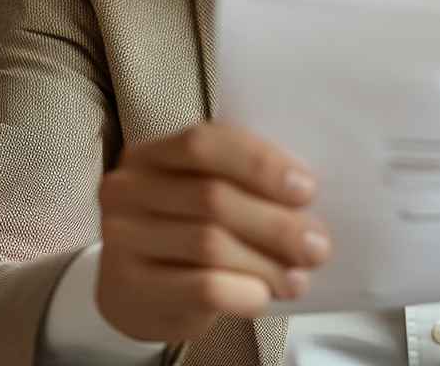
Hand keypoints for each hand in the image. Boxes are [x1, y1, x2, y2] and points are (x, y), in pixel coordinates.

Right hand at [96, 121, 331, 342]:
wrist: (135, 292)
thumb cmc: (187, 227)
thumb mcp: (204, 192)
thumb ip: (242, 183)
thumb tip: (305, 197)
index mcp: (151, 152)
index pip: (204, 143)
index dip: (260, 164)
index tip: (308, 189)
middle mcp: (127, 190)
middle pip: (212, 198)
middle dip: (276, 222)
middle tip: (317, 245)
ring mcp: (121, 240)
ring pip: (210, 244)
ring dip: (266, 262)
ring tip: (299, 276)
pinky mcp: (129, 289)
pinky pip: (199, 288)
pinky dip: (242, 292)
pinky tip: (264, 296)